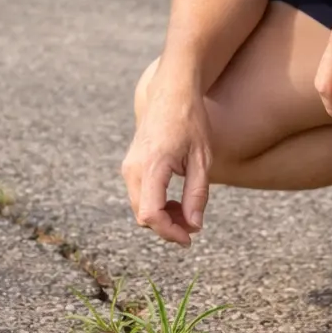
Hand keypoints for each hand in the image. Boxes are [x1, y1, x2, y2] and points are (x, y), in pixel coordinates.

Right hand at [121, 82, 212, 245]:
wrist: (170, 93)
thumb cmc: (190, 122)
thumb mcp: (203, 159)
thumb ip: (197, 194)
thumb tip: (194, 225)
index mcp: (153, 166)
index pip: (151, 214)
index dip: (169, 232)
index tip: (189, 239)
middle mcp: (134, 168)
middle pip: (143, 215)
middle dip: (167, 227)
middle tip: (193, 228)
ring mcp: (128, 167)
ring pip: (139, 208)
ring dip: (162, 218)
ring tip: (187, 213)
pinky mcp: (130, 166)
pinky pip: (139, 196)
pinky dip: (156, 206)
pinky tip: (176, 202)